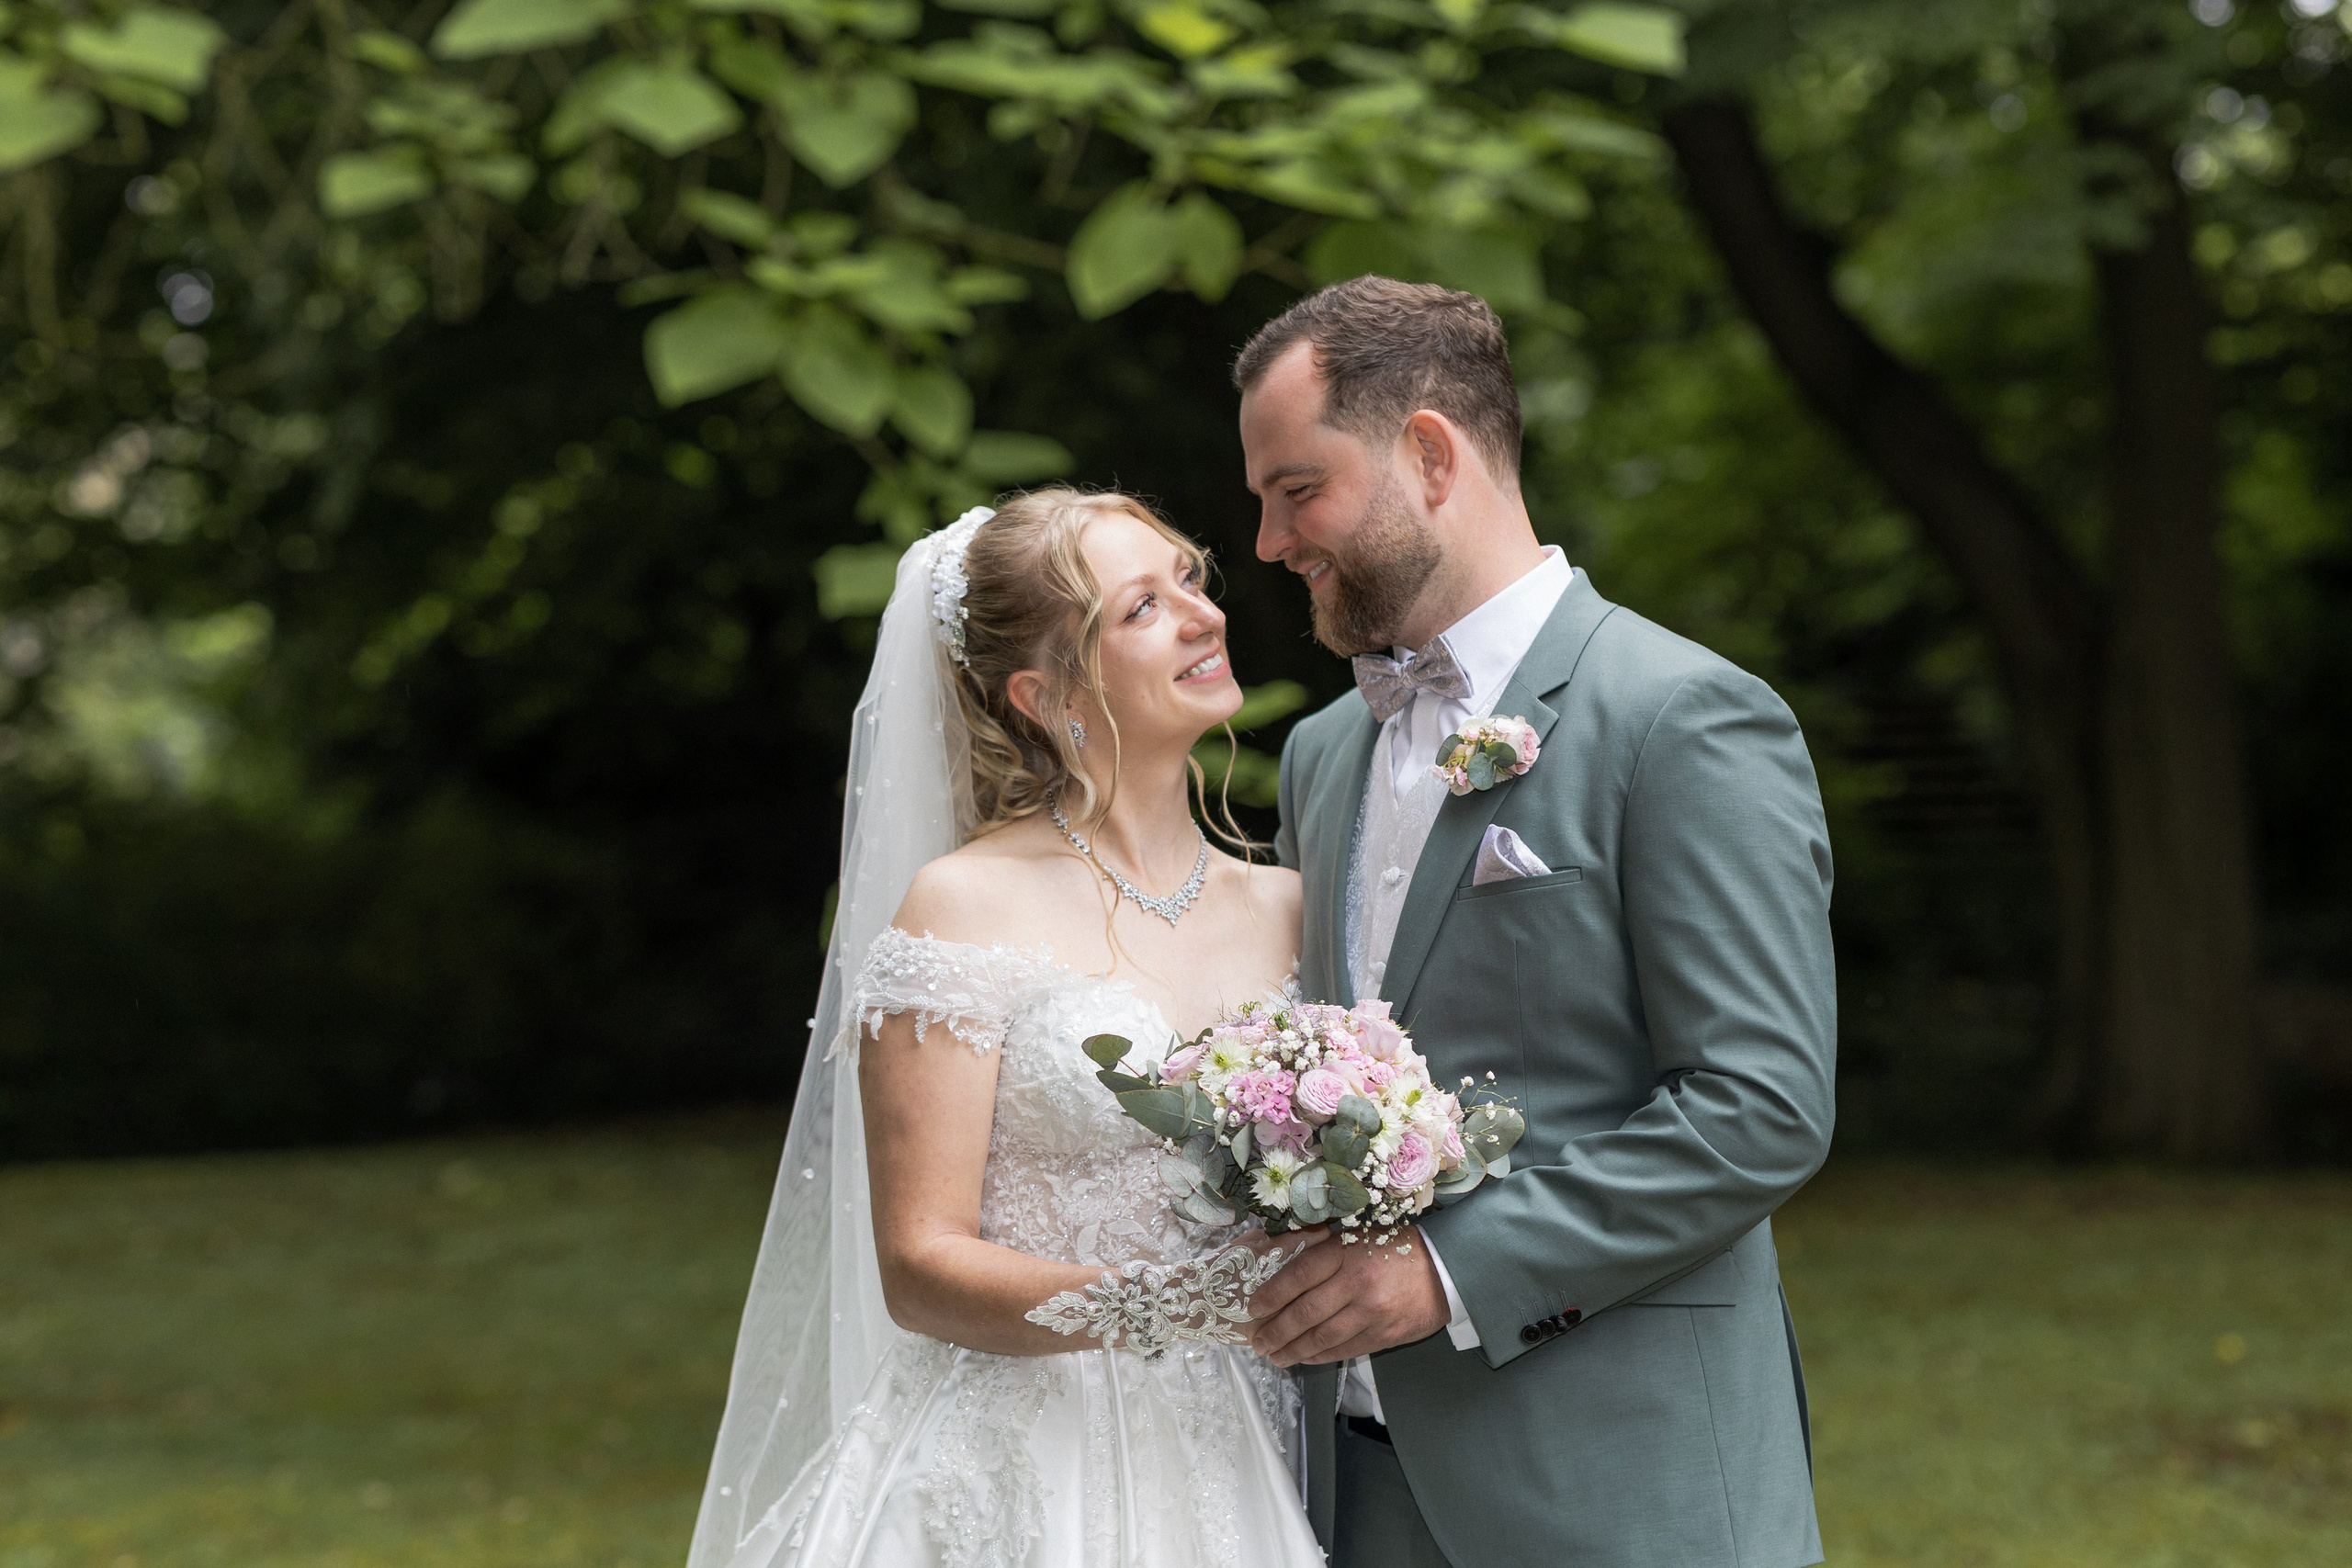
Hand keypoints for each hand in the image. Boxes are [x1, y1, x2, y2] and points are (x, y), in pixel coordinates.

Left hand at [1248, 1226, 1449, 1366]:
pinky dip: (1319, 1356)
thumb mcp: (1356, 1234)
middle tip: (1258, 1341)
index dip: (1271, 1295)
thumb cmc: (1394, 1247)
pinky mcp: (1385, 1335)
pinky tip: (1303, 1357)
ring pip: (1322, 1337)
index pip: (1298, 1275)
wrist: (1445, 1269)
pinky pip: (1344, 1350)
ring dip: (1293, 1350)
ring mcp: (1372, 1312)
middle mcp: (1357, 1282)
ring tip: (1274, 1355)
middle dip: (1276, 1331)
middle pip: (1305, 1312)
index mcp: (1346, 1251)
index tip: (1253, 1309)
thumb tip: (1275, 1259)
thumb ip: (1320, 1246)